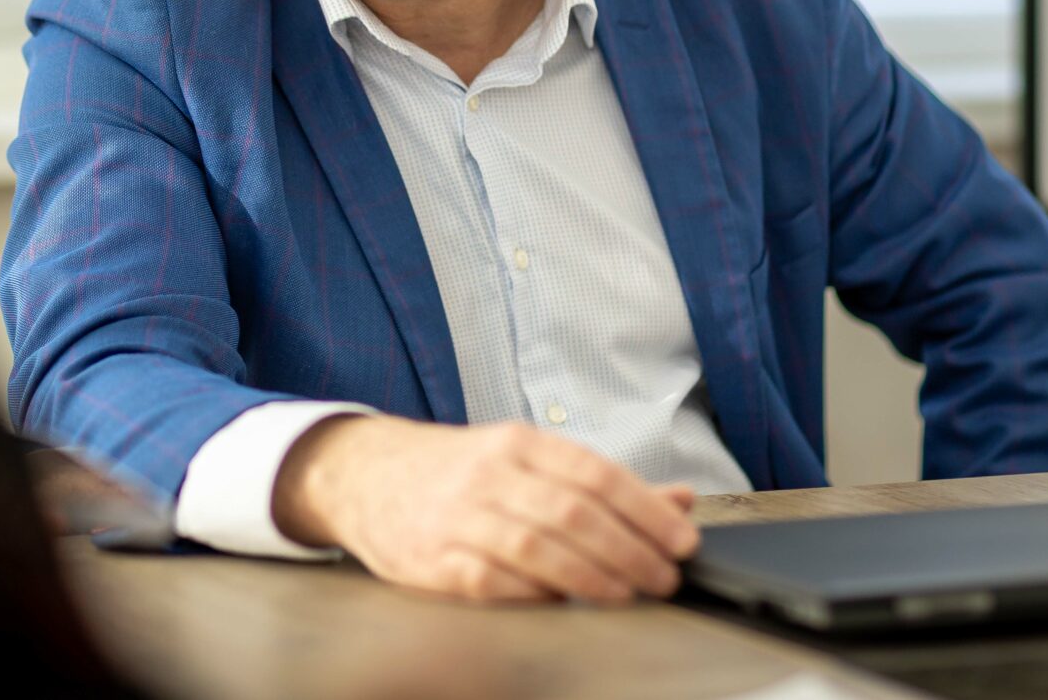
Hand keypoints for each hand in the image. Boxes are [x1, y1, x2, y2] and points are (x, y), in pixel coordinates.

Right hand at [272, 416, 699, 602]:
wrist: (366, 475)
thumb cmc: (459, 472)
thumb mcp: (527, 460)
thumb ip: (602, 484)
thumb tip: (679, 500)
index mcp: (518, 443)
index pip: (594, 472)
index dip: (645, 508)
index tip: (681, 539)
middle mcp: (488, 474)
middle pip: (571, 512)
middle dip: (629, 549)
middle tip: (664, 577)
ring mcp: (456, 516)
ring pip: (534, 546)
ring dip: (590, 577)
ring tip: (628, 594)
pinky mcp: (431, 559)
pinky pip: (489, 581)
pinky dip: (531, 594)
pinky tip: (561, 603)